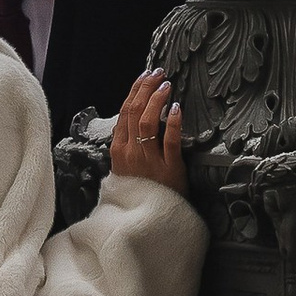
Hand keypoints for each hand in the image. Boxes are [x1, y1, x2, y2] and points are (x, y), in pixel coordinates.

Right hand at [108, 69, 186, 191]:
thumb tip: (130, 119)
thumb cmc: (140, 192)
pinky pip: (169, 142)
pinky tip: (176, 108)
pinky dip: (171, 122)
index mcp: (118, 150)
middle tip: (157, 73)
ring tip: (166, 85)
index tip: (145, 76)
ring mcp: (148, 162)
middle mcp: (130, 153)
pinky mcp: (168, 170)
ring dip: (156, 100)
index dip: (135, 91)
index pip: (123, 112)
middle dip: (145, 89)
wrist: (147, 222)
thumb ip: (127, 144)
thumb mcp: (126, 168)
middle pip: (134, 113)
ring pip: (147, 123)